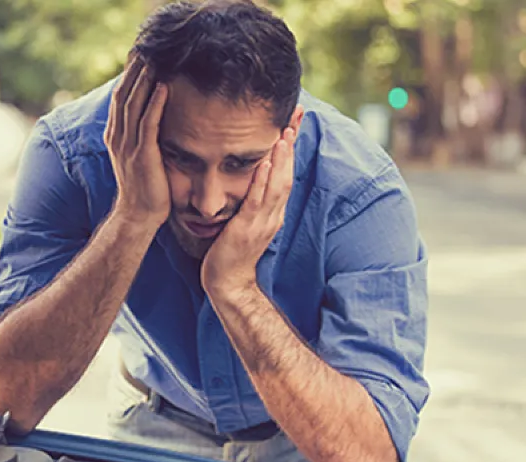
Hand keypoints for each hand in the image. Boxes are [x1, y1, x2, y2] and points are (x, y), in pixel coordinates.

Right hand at [104, 56, 169, 230]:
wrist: (138, 215)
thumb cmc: (144, 187)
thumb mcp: (138, 155)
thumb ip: (140, 135)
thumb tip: (153, 116)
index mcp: (115, 136)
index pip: (120, 98)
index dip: (129, 76)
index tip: (140, 57)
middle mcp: (118, 138)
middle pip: (124, 95)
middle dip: (135, 71)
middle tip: (146, 50)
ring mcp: (128, 147)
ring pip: (134, 105)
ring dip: (145, 81)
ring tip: (155, 60)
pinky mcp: (142, 155)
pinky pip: (148, 124)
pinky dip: (155, 104)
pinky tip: (164, 87)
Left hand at [202, 126, 297, 296]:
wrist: (227, 283)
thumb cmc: (231, 252)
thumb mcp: (245, 220)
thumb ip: (251, 200)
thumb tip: (250, 179)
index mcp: (273, 211)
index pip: (286, 173)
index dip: (291, 147)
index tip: (294, 121)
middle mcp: (273, 214)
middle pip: (288, 173)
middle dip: (292, 144)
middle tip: (297, 115)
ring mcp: (263, 221)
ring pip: (278, 184)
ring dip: (282, 158)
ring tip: (285, 132)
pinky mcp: (247, 228)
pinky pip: (258, 200)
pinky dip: (263, 180)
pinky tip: (265, 163)